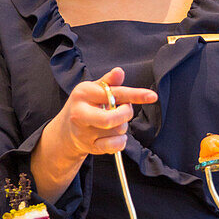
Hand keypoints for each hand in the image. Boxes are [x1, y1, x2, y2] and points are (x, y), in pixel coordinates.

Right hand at [30, 67, 157, 203]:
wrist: (65, 130)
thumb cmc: (85, 105)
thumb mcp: (94, 89)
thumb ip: (109, 82)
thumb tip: (120, 71)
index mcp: (83, 93)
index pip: (113, 93)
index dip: (135, 95)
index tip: (152, 96)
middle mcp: (80, 113)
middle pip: (113, 118)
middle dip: (126, 113)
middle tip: (123, 109)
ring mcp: (83, 132)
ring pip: (117, 131)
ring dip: (123, 126)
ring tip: (114, 122)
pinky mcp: (89, 146)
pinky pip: (114, 146)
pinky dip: (121, 141)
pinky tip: (115, 135)